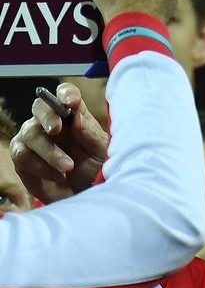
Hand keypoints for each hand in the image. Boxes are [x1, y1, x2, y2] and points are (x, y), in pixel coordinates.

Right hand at [10, 83, 108, 202]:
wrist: (82, 193)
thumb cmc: (92, 168)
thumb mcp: (100, 152)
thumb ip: (91, 134)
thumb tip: (77, 117)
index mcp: (72, 115)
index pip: (65, 94)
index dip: (66, 94)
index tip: (71, 102)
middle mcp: (50, 122)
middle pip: (40, 107)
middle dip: (47, 116)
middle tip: (56, 129)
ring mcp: (33, 137)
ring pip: (31, 134)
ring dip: (50, 152)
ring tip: (68, 167)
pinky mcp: (21, 156)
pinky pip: (23, 155)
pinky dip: (42, 166)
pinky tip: (58, 176)